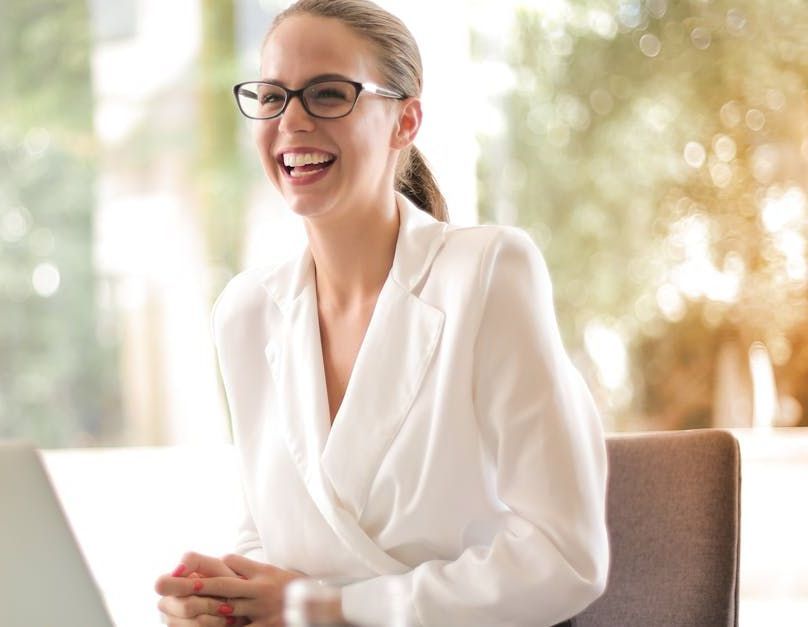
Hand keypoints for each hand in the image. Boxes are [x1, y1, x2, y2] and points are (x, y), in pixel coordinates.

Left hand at [155, 552, 303, 626]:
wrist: (320, 609)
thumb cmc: (291, 589)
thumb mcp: (272, 572)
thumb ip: (247, 567)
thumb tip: (222, 561)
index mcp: (260, 574)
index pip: (229, 565)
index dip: (205, 565)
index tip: (181, 562)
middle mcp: (259, 590)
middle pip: (221, 586)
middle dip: (193, 584)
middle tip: (166, 582)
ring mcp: (262, 611)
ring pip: (226, 611)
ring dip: (200, 611)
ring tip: (177, 609)